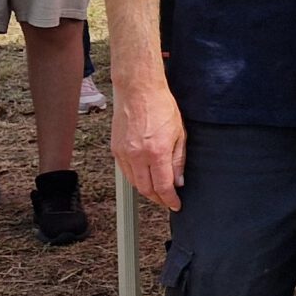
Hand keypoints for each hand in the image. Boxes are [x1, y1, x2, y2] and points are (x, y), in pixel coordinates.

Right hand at [114, 77, 187, 209]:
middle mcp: (137, 155)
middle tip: (167, 200)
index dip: (170, 199)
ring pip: (134, 182)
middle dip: (158, 198)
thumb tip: (178, 181)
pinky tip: (144, 177)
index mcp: (156, 152)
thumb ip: (179, 160)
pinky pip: (125, 172)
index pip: (163, 186)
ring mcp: (124, 153)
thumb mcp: (180, 134)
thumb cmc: (161, 106)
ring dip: (146, 190)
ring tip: (157, 190)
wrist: (138, 90)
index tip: (176, 204)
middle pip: (146, 189)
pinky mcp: (115, 149)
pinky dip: (135, 178)